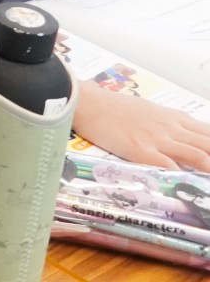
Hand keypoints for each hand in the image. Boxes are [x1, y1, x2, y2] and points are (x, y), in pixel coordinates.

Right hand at [72, 80, 209, 169]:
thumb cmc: (114, 106)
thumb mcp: (149, 110)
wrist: (89, 102)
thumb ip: (169, 123)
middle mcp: (171, 128)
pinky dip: (182, 177)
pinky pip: (168, 165)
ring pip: (198, 155)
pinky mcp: (140, 150)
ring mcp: (157, 139)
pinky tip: (186, 186)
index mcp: (174, 118)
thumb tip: (184, 134)